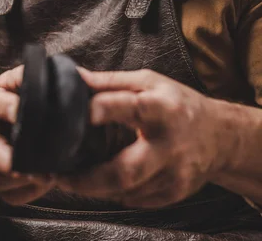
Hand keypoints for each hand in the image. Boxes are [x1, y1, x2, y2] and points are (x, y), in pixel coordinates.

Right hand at [0, 66, 54, 204]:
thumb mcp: (6, 82)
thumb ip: (23, 77)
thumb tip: (47, 76)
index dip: (14, 110)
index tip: (38, 116)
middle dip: (17, 162)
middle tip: (44, 165)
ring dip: (24, 180)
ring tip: (49, 174)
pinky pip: (4, 195)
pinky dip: (26, 192)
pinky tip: (42, 183)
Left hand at [58, 68, 231, 208]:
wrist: (220, 136)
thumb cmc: (178, 103)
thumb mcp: (149, 81)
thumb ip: (111, 82)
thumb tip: (76, 78)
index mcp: (162, 108)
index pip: (131, 107)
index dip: (104, 109)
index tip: (81, 112)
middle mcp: (169, 145)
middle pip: (127, 170)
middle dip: (89, 179)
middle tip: (60, 176)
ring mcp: (173, 174)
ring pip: (127, 191)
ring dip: (96, 187)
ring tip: (73, 179)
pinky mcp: (173, 193)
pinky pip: (135, 199)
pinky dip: (115, 192)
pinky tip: (102, 182)